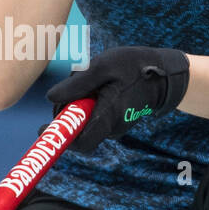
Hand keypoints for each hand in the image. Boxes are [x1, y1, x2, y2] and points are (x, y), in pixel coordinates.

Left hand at [45, 45, 189, 153]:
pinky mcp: (114, 119)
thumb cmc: (134, 67)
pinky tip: (98, 84)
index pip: (81, 143)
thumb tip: (49, 98)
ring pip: (84, 120)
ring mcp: (114, 125)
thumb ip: (76, 83)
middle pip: (77, 130)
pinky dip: (87, 101)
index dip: (60, 138)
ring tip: (90, 79)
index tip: (44, 127)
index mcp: (109, 116)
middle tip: (70, 87)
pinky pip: (93, 115)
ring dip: (77, 102)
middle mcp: (111, 127)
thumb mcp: (103, 66)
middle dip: (65, 111)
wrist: (164, 74)